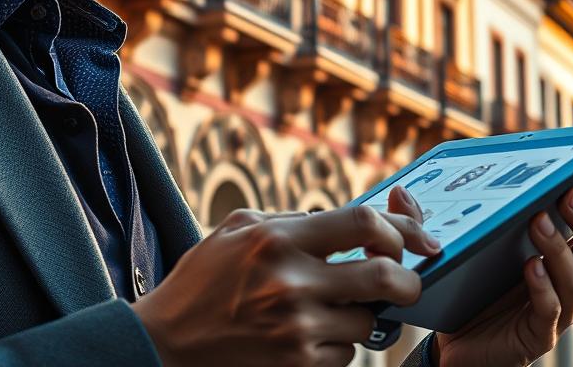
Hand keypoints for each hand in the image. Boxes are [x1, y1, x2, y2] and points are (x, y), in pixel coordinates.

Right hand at [132, 198, 440, 366]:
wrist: (163, 345)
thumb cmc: (201, 283)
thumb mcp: (236, 230)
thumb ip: (292, 220)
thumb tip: (348, 222)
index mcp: (276, 239)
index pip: (363, 223)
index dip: (397, 229)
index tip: (405, 240)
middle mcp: (290, 284)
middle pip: (385, 277)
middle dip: (409, 280)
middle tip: (408, 281)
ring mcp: (295, 330)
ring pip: (368, 323)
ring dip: (361, 317)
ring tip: (331, 310)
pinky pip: (345, 355)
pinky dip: (338, 346)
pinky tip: (309, 336)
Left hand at [394, 161, 572, 366]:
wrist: (458, 352)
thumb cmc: (469, 293)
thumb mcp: (459, 252)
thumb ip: (435, 224)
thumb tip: (401, 193)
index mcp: (562, 255)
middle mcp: (569, 282)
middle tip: (570, 191)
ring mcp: (558, 312)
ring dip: (559, 246)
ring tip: (539, 221)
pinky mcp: (538, 336)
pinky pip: (550, 310)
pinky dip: (542, 286)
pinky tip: (529, 266)